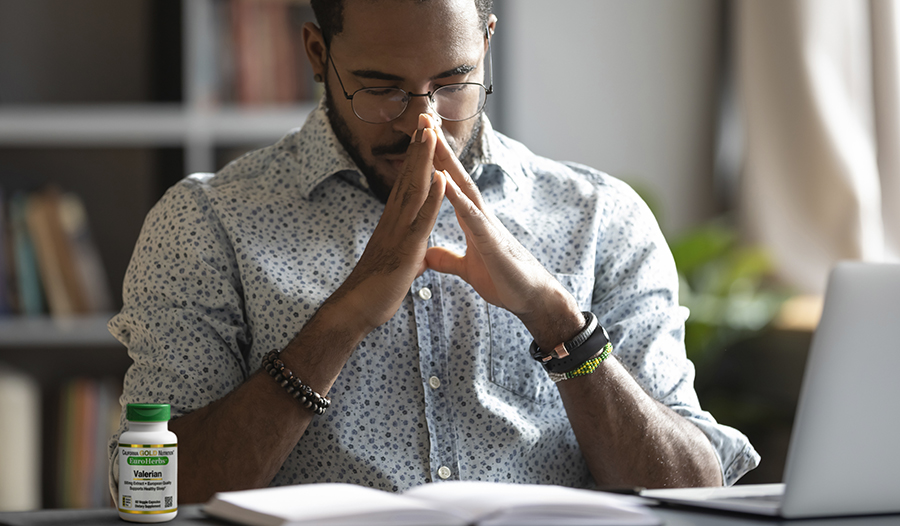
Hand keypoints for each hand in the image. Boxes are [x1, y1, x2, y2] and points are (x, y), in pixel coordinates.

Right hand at [326, 114, 445, 335]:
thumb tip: (417, 253)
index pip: (407, 186)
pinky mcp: (405, 249)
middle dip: (418, 149)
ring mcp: (399, 233)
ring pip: (414, 191)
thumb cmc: (375, 291)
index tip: (423, 137)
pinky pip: (422, 219)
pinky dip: (433, 198)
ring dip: (424, 162)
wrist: (355, 311)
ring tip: (432, 134)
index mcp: (394, 224)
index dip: (415, 161)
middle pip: (408, 178)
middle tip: (426, 119)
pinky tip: (442, 178)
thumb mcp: (398, 266)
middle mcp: (394, 222)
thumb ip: (409, 253)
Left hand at [425, 127, 582, 346]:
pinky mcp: (490, 240)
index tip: (420, 137)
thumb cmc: (504, 281)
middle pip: (455, 174)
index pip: (449, 184)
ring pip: (463, 186)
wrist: (529, 298)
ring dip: (445, 161)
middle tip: (423, 118)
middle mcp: (479, 215)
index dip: (434, 161)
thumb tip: (429, 254)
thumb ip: (448, 259)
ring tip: (430, 137)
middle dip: (439, 147)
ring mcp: (486, 224)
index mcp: (471, 219)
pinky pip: (470, 215)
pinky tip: (444, 181)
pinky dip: (456, 197)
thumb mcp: (467, 268)